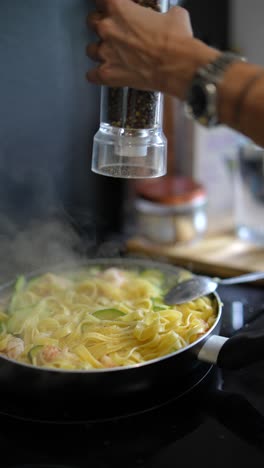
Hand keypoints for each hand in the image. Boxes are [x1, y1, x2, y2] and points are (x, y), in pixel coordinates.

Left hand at [86, 0, 209, 98]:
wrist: (178, 66)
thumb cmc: (175, 41)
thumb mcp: (173, 15)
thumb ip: (160, 14)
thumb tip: (165, 17)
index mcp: (119, 9)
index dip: (107, 3)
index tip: (111, 7)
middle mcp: (108, 29)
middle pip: (92, 22)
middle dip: (102, 26)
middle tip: (114, 32)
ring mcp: (106, 53)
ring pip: (90, 49)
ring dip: (100, 51)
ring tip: (112, 54)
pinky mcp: (108, 74)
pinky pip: (92, 75)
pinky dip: (97, 75)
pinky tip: (104, 73)